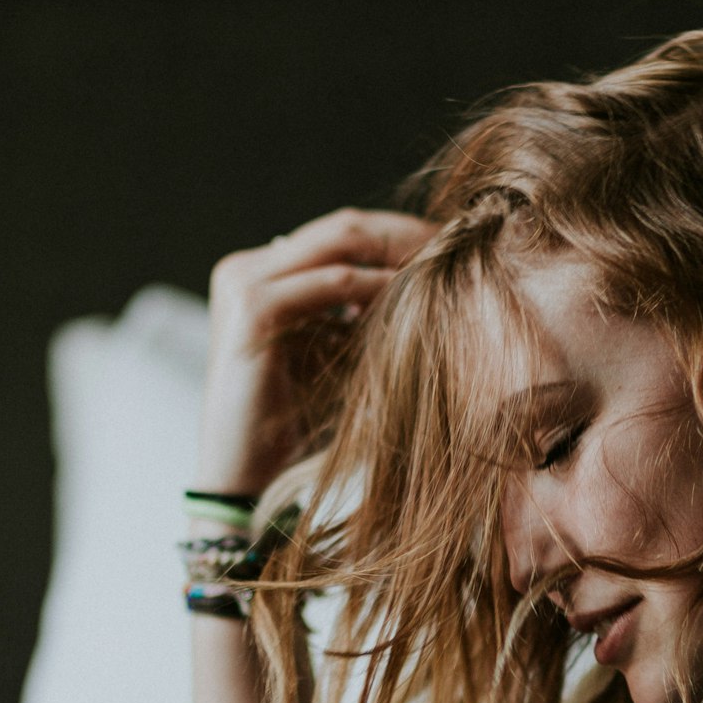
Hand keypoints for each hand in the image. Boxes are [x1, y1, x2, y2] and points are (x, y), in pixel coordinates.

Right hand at [195, 208, 434, 494]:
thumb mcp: (329, 353)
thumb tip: (427, 277)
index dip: (397, 235)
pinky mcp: (253, 309)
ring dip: (399, 254)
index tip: (450, 248)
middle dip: (405, 235)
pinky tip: (414, 296)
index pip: (337, 233)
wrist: (242, 475)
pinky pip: (332, 282)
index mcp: (257, 272)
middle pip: (342, 227)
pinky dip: (377, 286)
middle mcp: (244, 267)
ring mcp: (244, 284)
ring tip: (446, 268)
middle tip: (459, 247)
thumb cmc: (292, 423)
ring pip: (339, 242)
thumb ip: (358, 313)